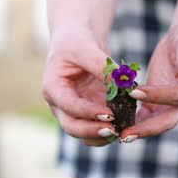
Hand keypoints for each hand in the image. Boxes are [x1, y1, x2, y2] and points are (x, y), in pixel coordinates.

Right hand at [42, 24, 116, 145]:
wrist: (77, 41)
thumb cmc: (77, 40)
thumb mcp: (87, 48)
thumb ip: (103, 67)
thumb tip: (123, 86)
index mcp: (53, 87)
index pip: (68, 106)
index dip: (88, 112)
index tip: (110, 115)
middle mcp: (60, 104)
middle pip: (72, 127)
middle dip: (92, 132)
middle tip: (114, 131)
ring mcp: (73, 111)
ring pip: (83, 134)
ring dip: (101, 136)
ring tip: (121, 132)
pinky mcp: (87, 112)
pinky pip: (96, 127)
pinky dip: (109, 130)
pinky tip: (125, 126)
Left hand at [119, 25, 177, 142]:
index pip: (175, 97)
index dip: (155, 95)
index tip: (133, 92)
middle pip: (166, 121)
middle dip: (145, 129)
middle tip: (125, 136)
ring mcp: (172, 109)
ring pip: (154, 125)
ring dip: (137, 131)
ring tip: (117, 136)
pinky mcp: (158, 107)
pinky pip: (145, 119)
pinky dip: (132, 122)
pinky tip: (116, 125)